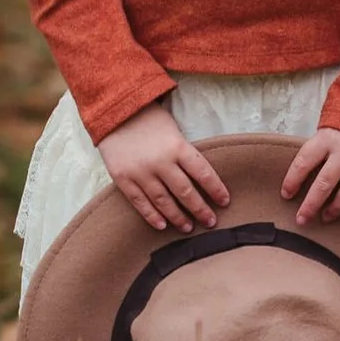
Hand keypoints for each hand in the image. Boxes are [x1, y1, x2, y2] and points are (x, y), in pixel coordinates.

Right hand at [96, 101, 230, 233]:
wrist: (114, 112)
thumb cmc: (149, 120)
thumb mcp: (173, 130)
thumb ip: (184, 153)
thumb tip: (201, 179)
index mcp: (177, 146)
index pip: (203, 173)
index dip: (216, 189)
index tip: (225, 201)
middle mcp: (160, 162)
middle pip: (185, 192)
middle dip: (200, 209)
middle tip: (211, 222)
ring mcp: (140, 172)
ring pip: (163, 201)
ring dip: (178, 217)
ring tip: (188, 228)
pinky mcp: (123, 178)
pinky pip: (139, 202)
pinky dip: (151, 216)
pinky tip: (162, 225)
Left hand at [281, 124, 339, 224]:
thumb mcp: (329, 125)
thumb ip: (318, 148)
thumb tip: (301, 175)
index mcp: (327, 137)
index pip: (303, 163)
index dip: (292, 181)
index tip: (286, 195)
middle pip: (324, 184)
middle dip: (311, 205)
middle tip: (302, 219)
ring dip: (335, 208)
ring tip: (326, 217)